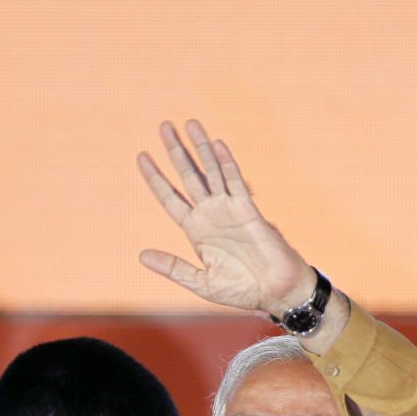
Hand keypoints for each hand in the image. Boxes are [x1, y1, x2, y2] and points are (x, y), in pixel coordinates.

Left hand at [137, 120, 316, 317]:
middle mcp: (210, 214)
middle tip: (163, 126)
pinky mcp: (249, 210)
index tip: (141, 156)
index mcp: (195, 230)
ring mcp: (229, 209)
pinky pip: (235, 181)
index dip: (155, 178)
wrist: (274, 292)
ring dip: (200, 147)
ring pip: (212, 171)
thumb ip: (172, 267)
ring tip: (188, 123)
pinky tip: (216, 144)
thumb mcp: (199, 281)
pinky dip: (226, 163)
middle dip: (175, 151)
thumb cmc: (240, 290)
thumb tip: (142, 255)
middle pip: (188, 175)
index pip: (170, 197)